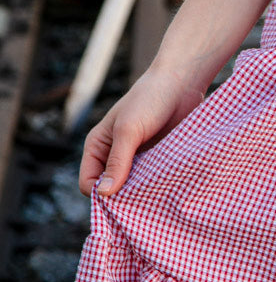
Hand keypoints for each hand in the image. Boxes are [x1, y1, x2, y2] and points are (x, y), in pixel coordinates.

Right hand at [79, 68, 206, 198]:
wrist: (181, 83)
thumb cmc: (149, 100)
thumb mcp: (129, 130)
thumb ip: (118, 161)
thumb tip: (103, 194)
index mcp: (97, 147)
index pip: (88, 183)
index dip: (101, 194)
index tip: (123, 197)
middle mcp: (113, 156)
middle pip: (110, 190)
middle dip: (123, 197)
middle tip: (143, 198)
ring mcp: (136, 159)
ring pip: (132, 189)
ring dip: (142, 193)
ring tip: (157, 193)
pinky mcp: (156, 160)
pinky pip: (151, 182)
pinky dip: (156, 186)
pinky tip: (168, 186)